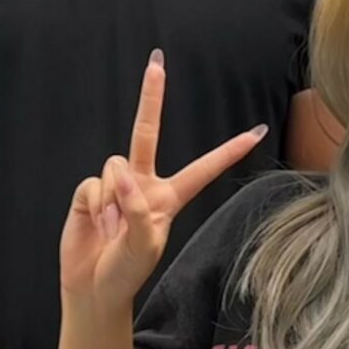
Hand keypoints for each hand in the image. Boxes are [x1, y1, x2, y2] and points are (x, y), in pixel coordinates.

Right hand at [59, 50, 266, 308]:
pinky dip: (96, 205)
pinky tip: (97, 224)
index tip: (258, 131)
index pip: (204, 169)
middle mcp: (143, 184)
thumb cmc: (127, 271)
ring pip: (114, 165)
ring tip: (113, 229)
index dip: (230, 151)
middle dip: (151, 96)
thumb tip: (122, 175)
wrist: (93, 287)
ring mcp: (115, 186)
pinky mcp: (90, 191)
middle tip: (156, 61)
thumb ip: (140, 211)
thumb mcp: (146, 247)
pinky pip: (93, 183)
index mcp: (169, 198)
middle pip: (145, 132)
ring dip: (113, 200)